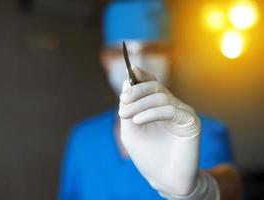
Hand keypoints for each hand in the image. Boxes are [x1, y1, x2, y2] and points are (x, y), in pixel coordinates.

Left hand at [119, 66, 200, 196]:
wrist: (164, 179)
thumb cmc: (147, 155)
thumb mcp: (130, 129)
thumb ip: (128, 107)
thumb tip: (125, 81)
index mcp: (158, 107)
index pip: (152, 84)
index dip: (142, 76)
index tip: (130, 70)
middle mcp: (172, 106)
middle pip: (155, 87)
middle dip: (136, 91)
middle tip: (123, 99)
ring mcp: (183, 112)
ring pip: (161, 97)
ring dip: (140, 104)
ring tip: (125, 115)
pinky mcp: (191, 121)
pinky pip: (170, 109)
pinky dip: (152, 112)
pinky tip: (138, 120)